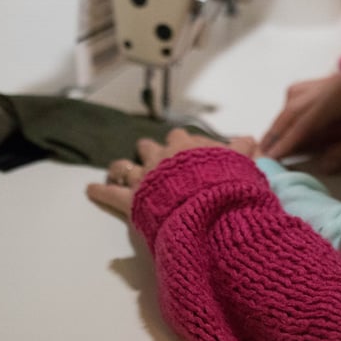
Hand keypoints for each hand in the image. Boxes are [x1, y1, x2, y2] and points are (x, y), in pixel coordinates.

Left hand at [86, 129, 257, 217]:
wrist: (207, 203)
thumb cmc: (224, 181)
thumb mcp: (240, 162)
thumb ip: (243, 149)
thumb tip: (250, 139)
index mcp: (186, 145)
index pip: (181, 137)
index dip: (183, 145)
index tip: (187, 152)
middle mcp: (161, 155)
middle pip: (150, 147)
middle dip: (151, 152)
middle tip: (153, 159)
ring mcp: (145, 176)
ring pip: (126, 166)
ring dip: (123, 168)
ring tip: (118, 170)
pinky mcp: (131, 199)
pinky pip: (110, 193)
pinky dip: (99, 191)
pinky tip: (91, 189)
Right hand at [259, 72, 340, 171]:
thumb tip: (321, 166)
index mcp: (336, 97)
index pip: (303, 123)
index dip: (286, 142)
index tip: (270, 158)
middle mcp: (326, 84)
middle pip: (292, 108)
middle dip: (275, 131)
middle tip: (261, 152)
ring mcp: (326, 79)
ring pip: (293, 97)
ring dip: (281, 118)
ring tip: (271, 139)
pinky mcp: (329, 79)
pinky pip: (300, 91)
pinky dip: (290, 107)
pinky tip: (289, 119)